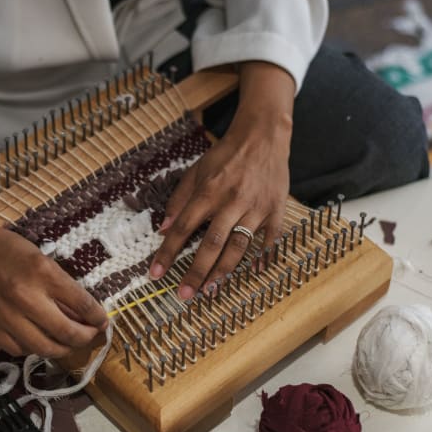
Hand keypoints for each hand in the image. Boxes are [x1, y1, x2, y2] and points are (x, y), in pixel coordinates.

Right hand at [0, 217, 107, 357]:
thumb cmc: (7, 249)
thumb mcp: (41, 258)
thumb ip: (61, 286)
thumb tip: (84, 312)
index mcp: (43, 273)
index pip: (82, 305)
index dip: (98, 318)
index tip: (103, 323)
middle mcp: (26, 298)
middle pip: (67, 333)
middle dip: (85, 338)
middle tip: (89, 335)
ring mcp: (6, 317)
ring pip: (44, 349)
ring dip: (62, 349)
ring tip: (67, 343)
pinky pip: (19, 350)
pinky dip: (33, 348)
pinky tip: (38, 340)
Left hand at [149, 61, 295, 298]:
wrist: (263, 136)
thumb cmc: (225, 156)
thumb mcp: (196, 171)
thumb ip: (179, 200)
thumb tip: (163, 230)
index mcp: (209, 191)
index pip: (183, 227)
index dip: (168, 252)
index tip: (155, 274)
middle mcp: (232, 201)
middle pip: (211, 243)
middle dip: (196, 271)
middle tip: (183, 294)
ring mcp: (256, 207)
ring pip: (239, 245)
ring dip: (223, 271)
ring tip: (210, 290)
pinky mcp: (276, 210)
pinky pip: (270, 239)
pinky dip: (262, 257)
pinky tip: (251, 273)